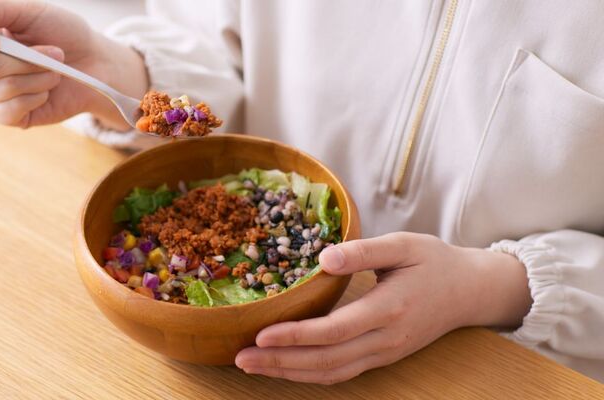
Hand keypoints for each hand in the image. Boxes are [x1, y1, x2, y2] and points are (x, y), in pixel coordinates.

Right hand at [0, 0, 146, 128]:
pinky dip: (35, 97)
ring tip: (54, 71)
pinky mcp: (8, 116)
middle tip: (54, 53)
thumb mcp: (31, 10)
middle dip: (25, 60)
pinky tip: (46, 91)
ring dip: (36, 78)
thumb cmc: (62, 34)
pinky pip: (8, 111)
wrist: (95, 64)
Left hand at [235, 232, 531, 384]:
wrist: (470, 292)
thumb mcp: (404, 244)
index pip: (334, 331)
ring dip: (289, 373)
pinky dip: (310, 375)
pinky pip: (341, 372)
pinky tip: (284, 369)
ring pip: (331, 372)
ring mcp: (384, 353)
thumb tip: (323, 257)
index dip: (295, 336)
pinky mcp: (382, 357)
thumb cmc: (434, 262)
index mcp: (388, 308)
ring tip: (252, 366)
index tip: (260, 334)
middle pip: (326, 360)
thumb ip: (364, 250)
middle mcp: (385, 339)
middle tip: (240, 358)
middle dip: (280, 362)